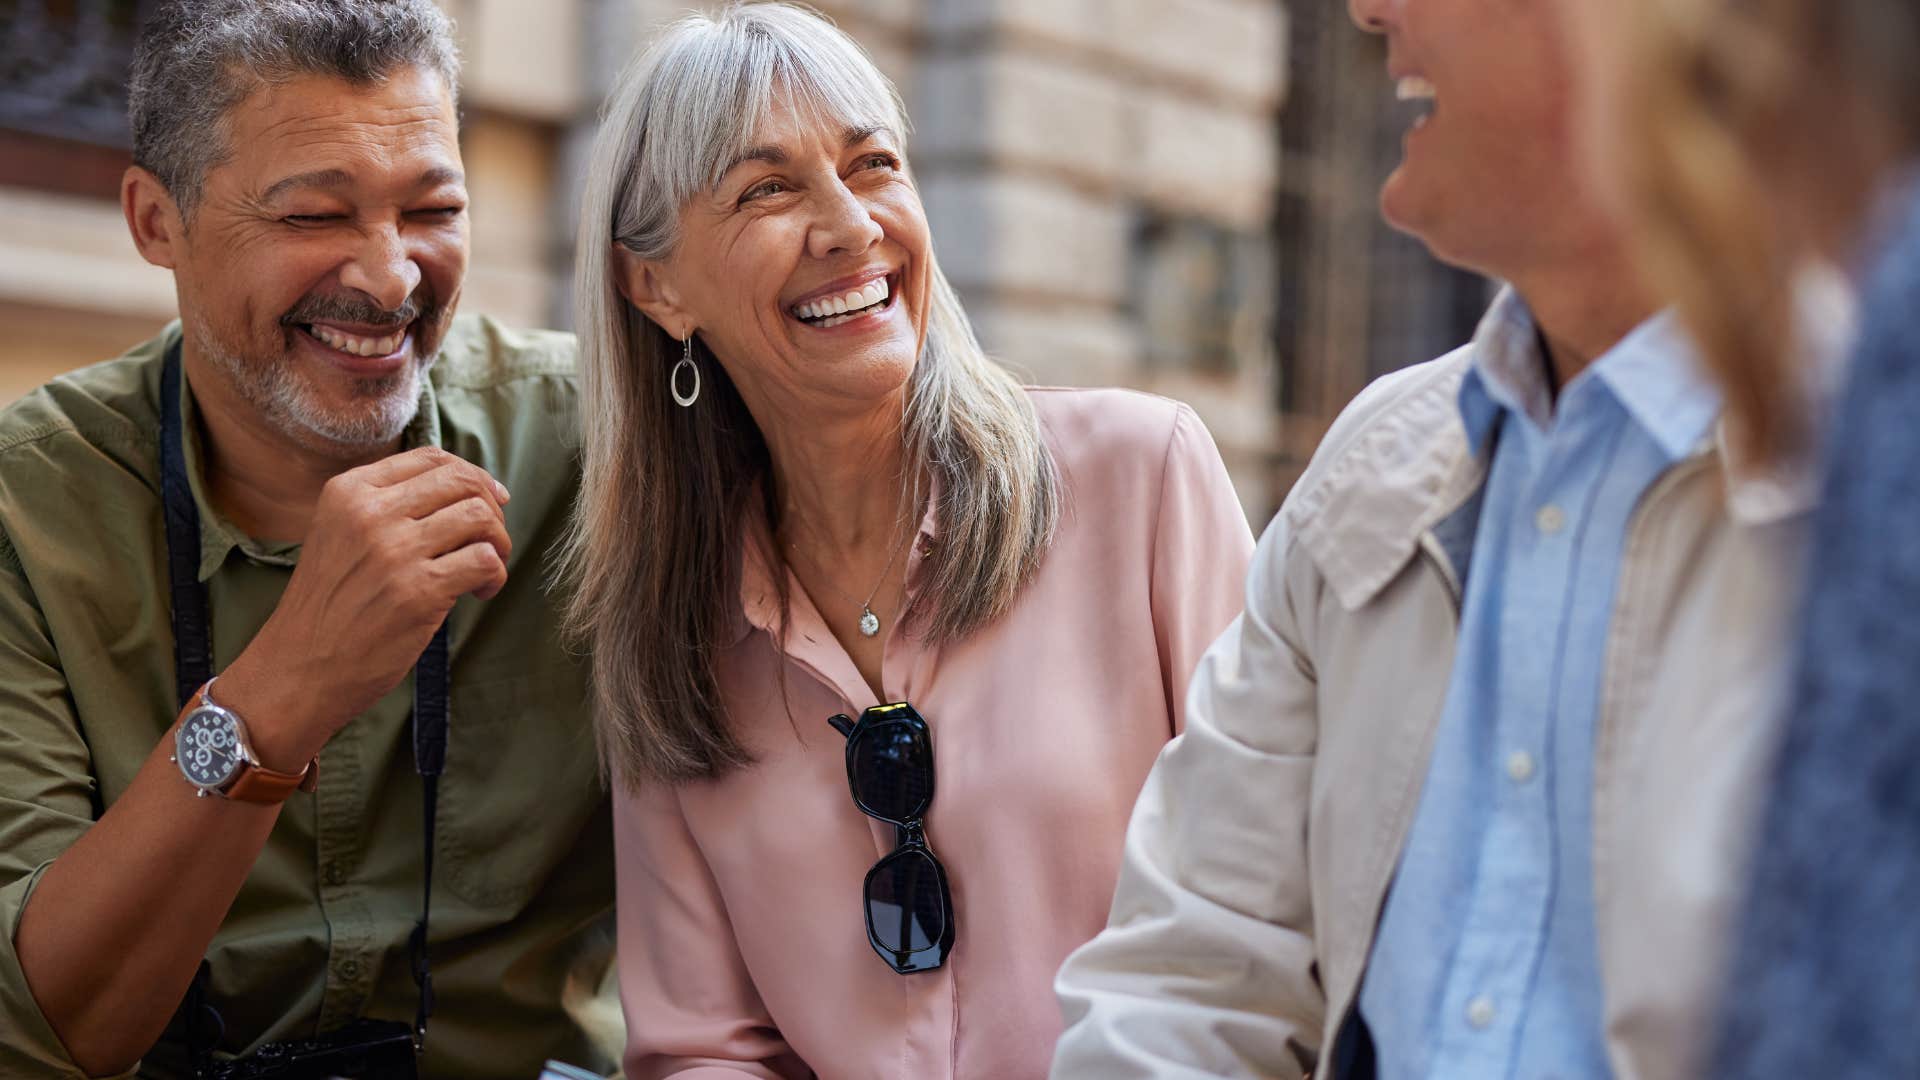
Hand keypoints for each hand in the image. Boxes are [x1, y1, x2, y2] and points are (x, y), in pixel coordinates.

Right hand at [216, 447, 512, 767]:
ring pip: (480, 517)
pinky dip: (495, 576)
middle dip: (492, 508)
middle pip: (463, 481)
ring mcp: (394, 551)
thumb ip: (389, 507)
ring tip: (487, 569)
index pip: (431, 459)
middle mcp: (370, 512)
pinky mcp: (418, 591)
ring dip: (498, 543)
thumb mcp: (340, 535)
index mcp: (349, 491)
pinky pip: (485, 561)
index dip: (472, 476)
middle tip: (490, 541)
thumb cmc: (329, 606)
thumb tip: (470, 488)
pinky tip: (480, 593)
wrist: (298, 668)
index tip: (489, 501)